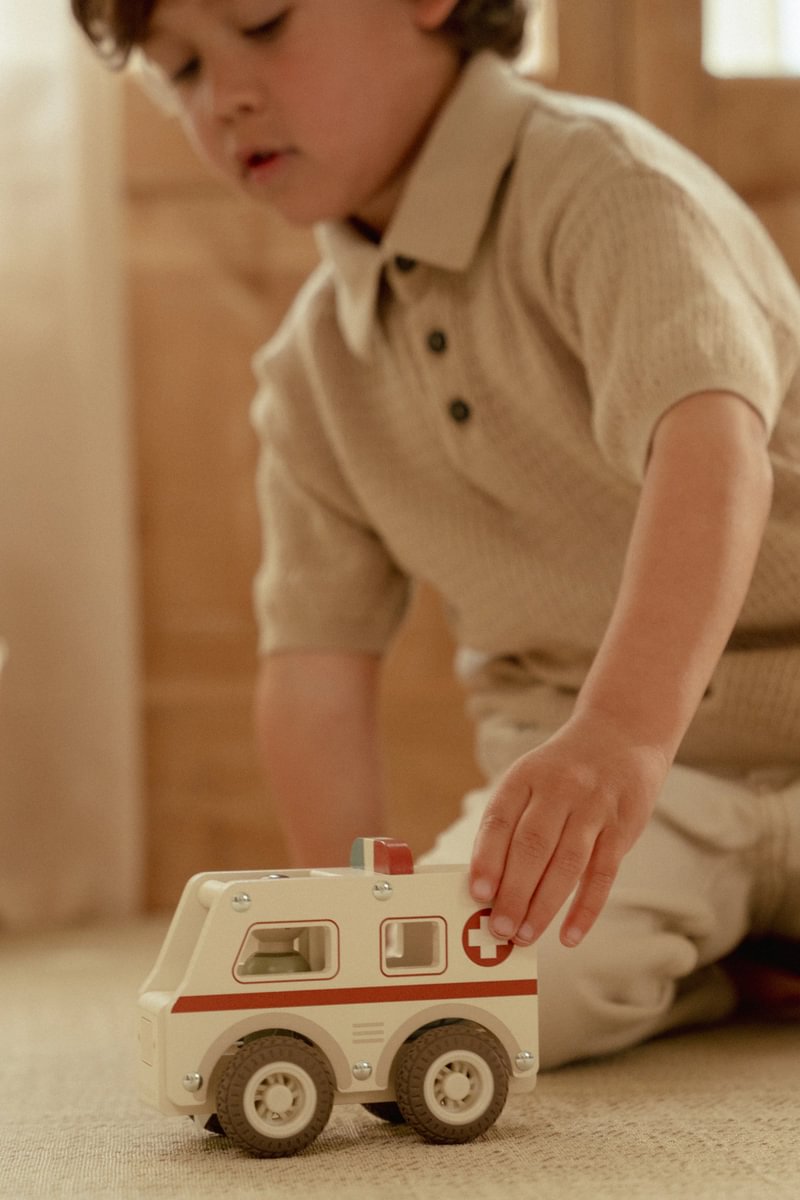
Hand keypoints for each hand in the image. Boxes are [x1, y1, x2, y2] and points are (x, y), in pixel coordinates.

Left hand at [468, 713, 668, 948]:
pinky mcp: (623, 826)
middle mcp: (559, 789)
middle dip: (514, 892)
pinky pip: (603, 873)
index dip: (487, 858)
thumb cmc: (563, 771)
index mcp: (526, 777)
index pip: (501, 820)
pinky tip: (570, 935)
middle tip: (500, 929)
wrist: (622, 735)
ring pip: (566, 863)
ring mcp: (594, 807)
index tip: (476, 893)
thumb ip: (510, 824)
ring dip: (544, 905)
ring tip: (525, 935)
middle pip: (532, 847)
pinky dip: (586, 908)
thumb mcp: (530, 779)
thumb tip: (487, 885)